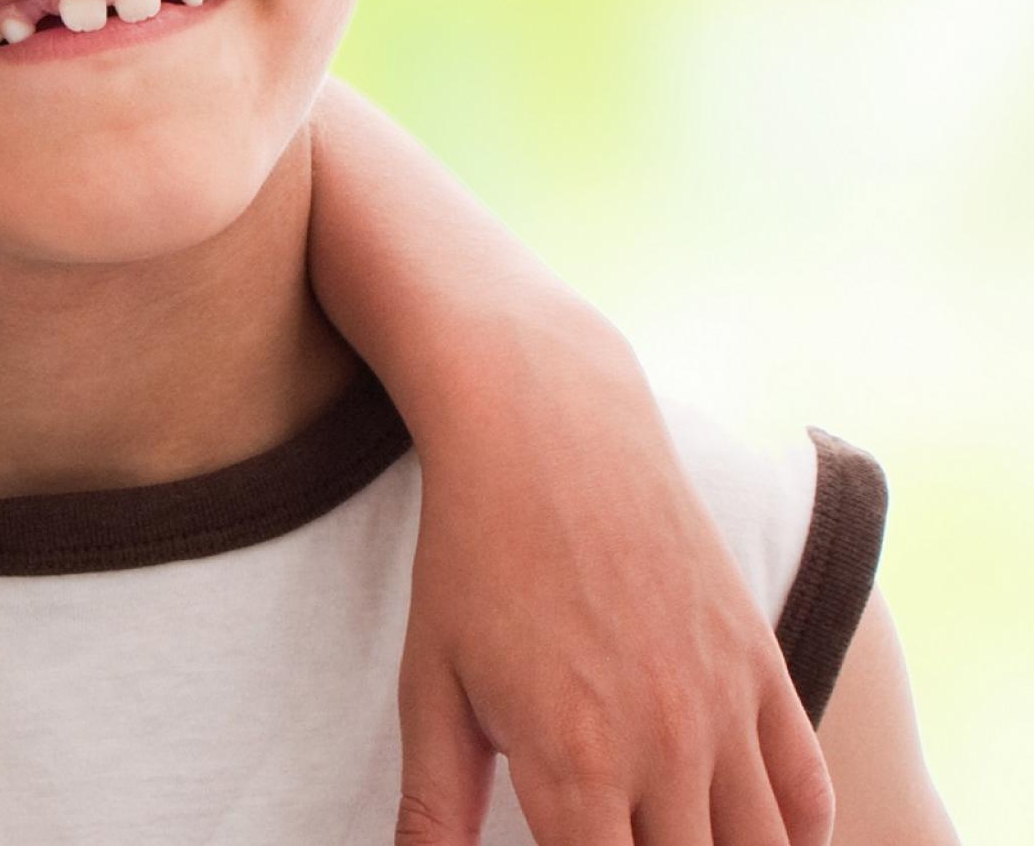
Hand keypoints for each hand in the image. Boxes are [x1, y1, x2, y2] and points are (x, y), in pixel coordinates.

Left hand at [394, 323, 831, 845]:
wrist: (551, 433)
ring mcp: (725, 706)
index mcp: (573, 763)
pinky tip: (756, 844)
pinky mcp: (761, 664)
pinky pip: (808, 788)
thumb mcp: (428, 685)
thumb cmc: (472, 558)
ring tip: (670, 841)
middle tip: (612, 843)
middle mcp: (664, 746)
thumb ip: (433, 804)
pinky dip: (795, 837)